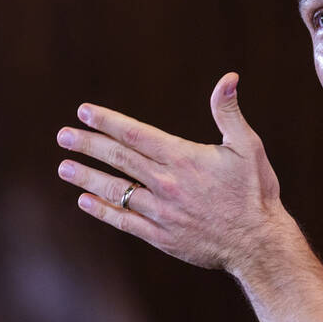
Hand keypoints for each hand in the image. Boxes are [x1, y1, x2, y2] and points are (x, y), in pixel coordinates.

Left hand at [56, 72, 282, 270]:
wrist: (258, 243)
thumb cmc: (255, 192)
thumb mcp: (248, 146)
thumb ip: (229, 112)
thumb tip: (228, 78)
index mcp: (183, 158)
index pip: (135, 134)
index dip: (106, 121)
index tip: (83, 112)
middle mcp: (166, 183)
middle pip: (118, 159)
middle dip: (87, 144)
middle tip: (64, 135)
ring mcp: (161, 212)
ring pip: (115, 190)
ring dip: (87, 177)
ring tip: (64, 167)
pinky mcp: (161, 236)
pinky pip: (125, 221)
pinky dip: (103, 210)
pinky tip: (85, 201)